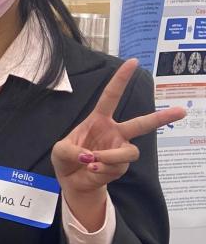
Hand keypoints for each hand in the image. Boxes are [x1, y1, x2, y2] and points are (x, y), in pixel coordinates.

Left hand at [52, 58, 184, 228]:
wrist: (71, 181)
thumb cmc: (66, 158)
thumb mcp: (60, 150)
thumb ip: (72, 150)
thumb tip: (90, 156)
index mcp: (99, 119)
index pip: (111, 96)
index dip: (121, 79)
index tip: (133, 62)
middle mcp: (114, 132)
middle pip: (141, 123)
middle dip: (161, 117)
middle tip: (181, 111)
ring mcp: (120, 150)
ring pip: (130, 152)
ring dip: (111, 157)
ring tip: (92, 161)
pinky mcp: (121, 167)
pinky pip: (118, 167)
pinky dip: (103, 169)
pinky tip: (93, 169)